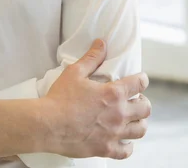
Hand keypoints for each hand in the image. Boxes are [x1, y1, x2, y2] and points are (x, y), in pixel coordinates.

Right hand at [40, 39, 150, 159]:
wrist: (48, 124)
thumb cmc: (60, 97)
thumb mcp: (75, 72)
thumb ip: (91, 57)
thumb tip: (102, 43)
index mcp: (113, 93)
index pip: (138, 84)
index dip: (142, 80)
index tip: (140, 79)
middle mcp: (118, 114)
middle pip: (145, 108)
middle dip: (143, 101)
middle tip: (136, 99)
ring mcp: (114, 133)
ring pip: (140, 129)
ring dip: (139, 122)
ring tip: (133, 118)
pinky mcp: (106, 149)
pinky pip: (126, 151)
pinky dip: (128, 145)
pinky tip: (123, 139)